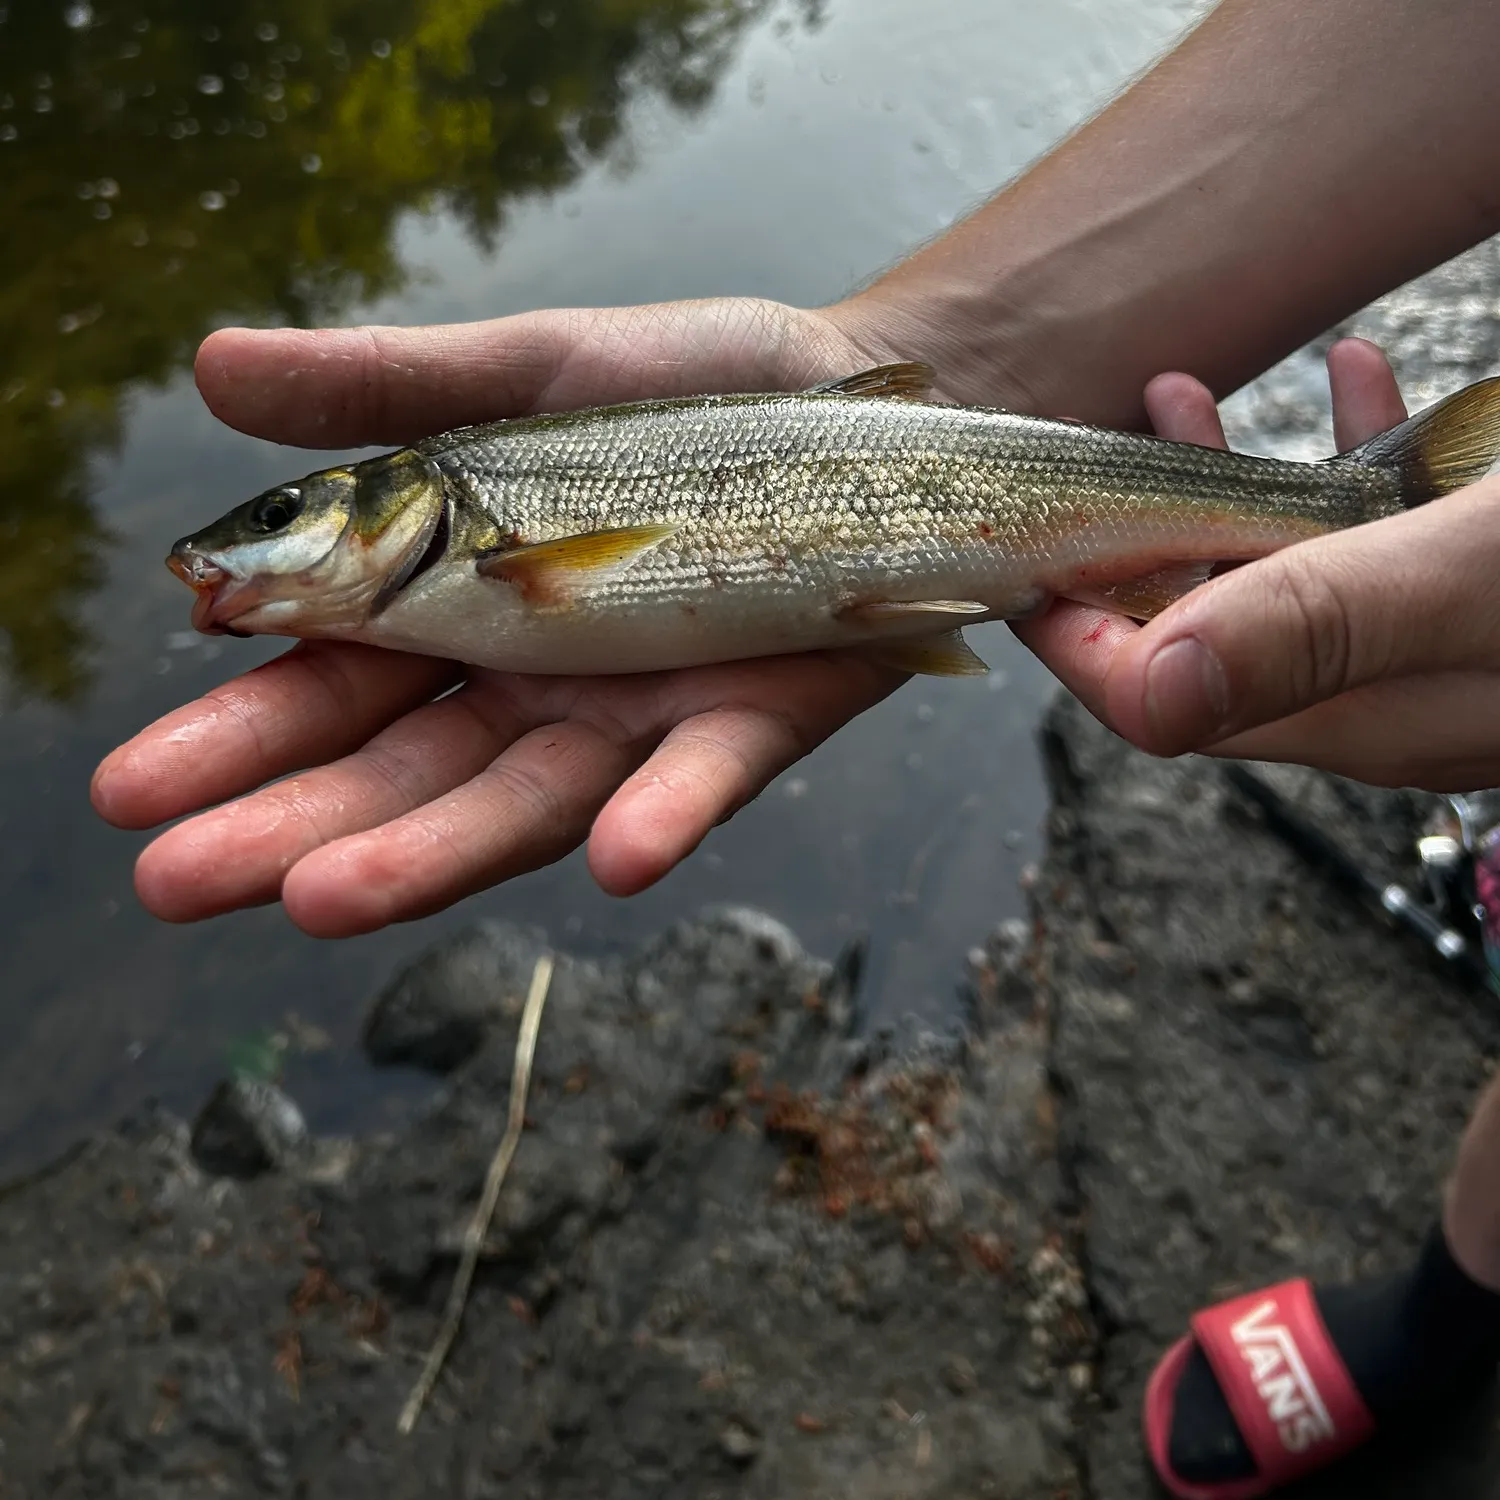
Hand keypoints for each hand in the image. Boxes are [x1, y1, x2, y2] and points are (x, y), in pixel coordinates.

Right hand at [92, 297, 912, 936]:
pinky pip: (703, 776)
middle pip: (405, 773)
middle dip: (291, 826)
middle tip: (172, 881)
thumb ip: (386, 391)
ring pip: (526, 801)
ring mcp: (643, 718)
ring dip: (433, 851)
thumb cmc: (687, 397)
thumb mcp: (528, 372)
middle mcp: (541, 688)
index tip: (132, 789)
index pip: (331, 690)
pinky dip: (661, 814)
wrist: (866, 410)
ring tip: (320, 898)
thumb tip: (209, 365)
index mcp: (466, 612)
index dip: (235, 738)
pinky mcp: (754, 719)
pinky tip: (616, 857)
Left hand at [1018, 336, 1499, 789]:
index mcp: (1351, 716)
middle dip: (1135, 530)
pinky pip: (1385, 534)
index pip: (1157, 697)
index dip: (1073, 626)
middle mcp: (1376, 697)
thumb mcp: (1469, 582)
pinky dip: (1354, 457)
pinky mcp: (1479, 597)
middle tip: (1091, 444)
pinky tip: (1354, 377)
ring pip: (1287, 570)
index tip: (1020, 543)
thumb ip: (1318, 625)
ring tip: (1179, 394)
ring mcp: (1426, 649)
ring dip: (1228, 483)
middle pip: (1203, 626)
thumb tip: (1151, 690)